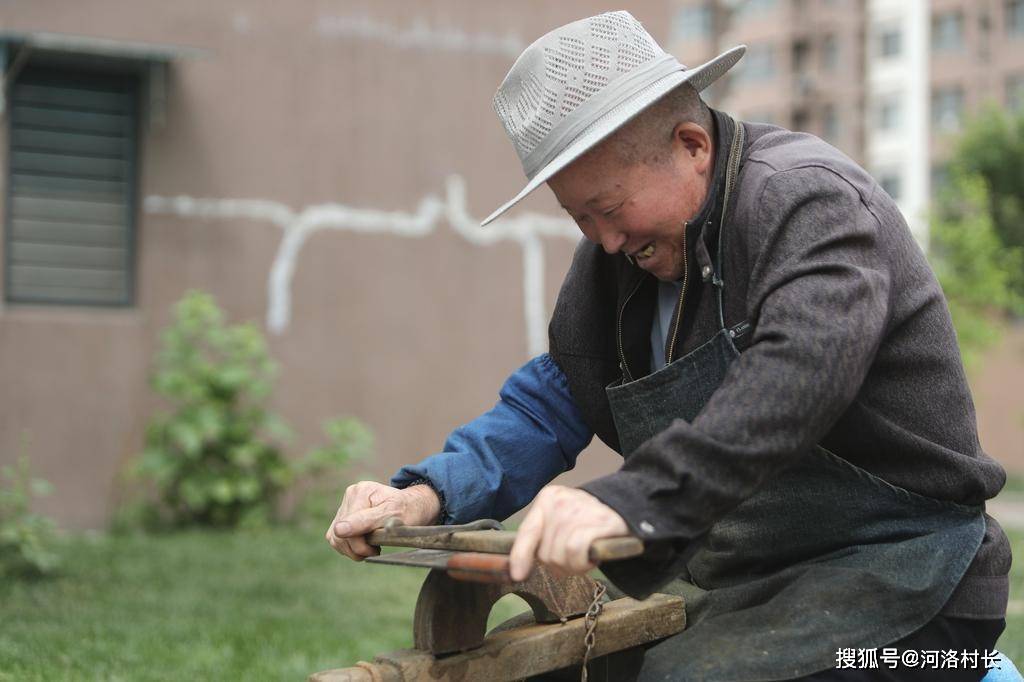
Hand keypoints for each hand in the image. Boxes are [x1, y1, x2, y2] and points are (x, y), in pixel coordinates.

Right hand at [325, 481, 440, 560]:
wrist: (413, 507)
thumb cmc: (407, 510)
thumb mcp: (392, 516)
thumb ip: (365, 521)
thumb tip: (338, 530)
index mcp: (361, 491)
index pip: (348, 527)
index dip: (360, 544)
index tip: (375, 550)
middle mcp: (350, 495)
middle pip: (339, 534)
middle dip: (357, 548)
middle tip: (375, 550)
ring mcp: (345, 505)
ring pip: (335, 538)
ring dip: (352, 549)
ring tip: (371, 547)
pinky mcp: (343, 516)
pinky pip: (336, 539)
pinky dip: (349, 547)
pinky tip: (364, 544)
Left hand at [509, 485, 628, 581]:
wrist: (625, 510)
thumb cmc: (588, 522)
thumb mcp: (560, 523)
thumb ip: (541, 540)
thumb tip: (518, 570)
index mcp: (548, 498)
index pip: (527, 531)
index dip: (520, 556)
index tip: (517, 575)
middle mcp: (560, 500)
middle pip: (546, 553)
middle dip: (560, 564)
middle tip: (576, 556)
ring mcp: (579, 509)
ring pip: (561, 555)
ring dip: (574, 566)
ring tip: (586, 555)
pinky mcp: (598, 521)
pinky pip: (577, 551)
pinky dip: (584, 562)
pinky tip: (593, 556)